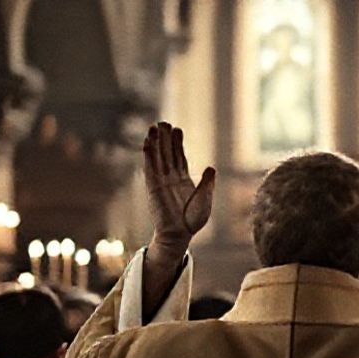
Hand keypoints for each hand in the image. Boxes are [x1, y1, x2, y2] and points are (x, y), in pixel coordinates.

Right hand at [143, 121, 215, 256]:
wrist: (180, 234)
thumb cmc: (192, 220)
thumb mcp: (204, 199)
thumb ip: (207, 183)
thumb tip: (211, 168)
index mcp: (182, 180)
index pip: (178, 157)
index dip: (177, 143)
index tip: (176, 129)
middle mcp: (170, 178)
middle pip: (166, 153)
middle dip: (164, 138)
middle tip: (162, 123)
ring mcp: (161, 182)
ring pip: (157, 158)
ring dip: (154, 143)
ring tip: (153, 127)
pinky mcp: (153, 187)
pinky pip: (150, 168)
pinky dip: (148, 156)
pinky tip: (146, 144)